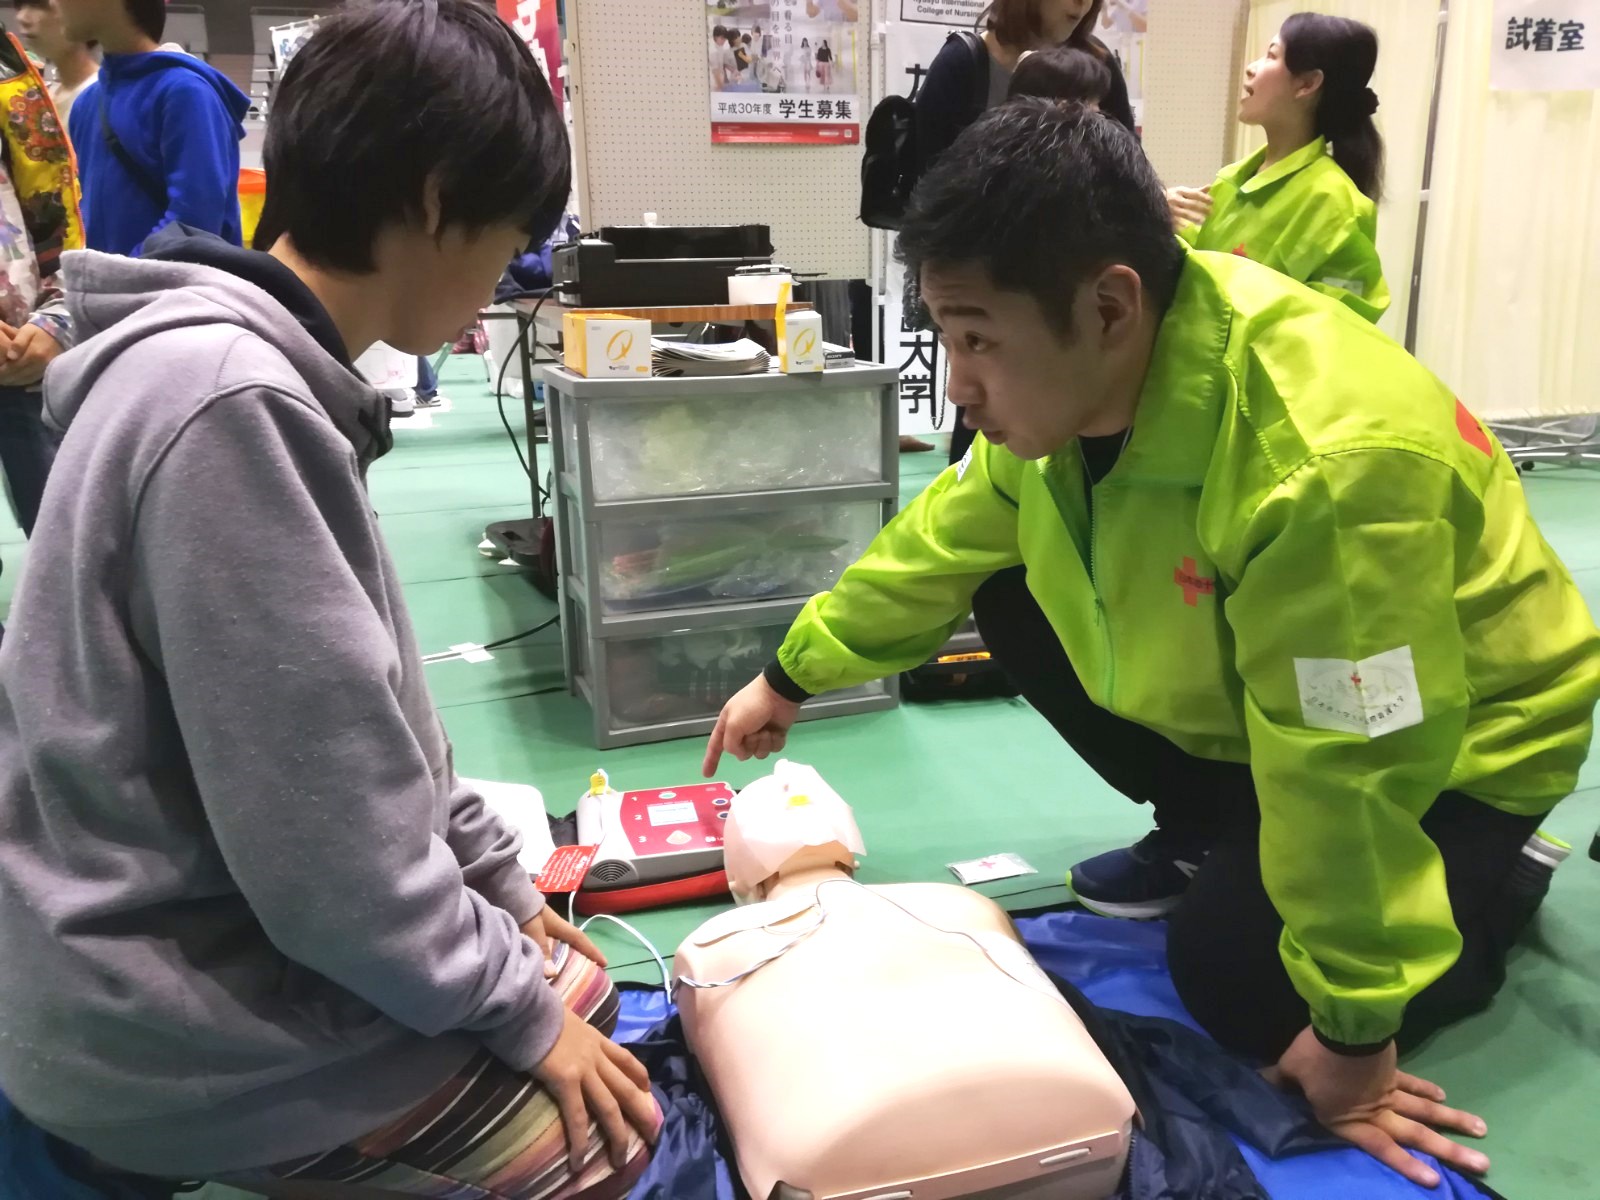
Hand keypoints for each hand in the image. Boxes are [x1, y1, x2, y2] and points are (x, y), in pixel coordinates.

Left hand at [0, 322, 62, 386]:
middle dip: (8, 379)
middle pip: (21, 376)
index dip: (3, 372)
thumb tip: (11, 357)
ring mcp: (48, 369)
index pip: (14, 367)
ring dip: (16, 383)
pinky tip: (26, 388)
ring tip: (7, 382)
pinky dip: (32, 386)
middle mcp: (42, 364)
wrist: (59, 332)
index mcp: (34, 354)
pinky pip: (40, 382)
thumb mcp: (26, 331)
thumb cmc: (38, 331)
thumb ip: (18, 343)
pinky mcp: (52, 371)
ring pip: (29, 380)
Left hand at [521, 905, 607, 978]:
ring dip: (560, 957)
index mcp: (557, 924)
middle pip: (569, 942)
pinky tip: (541, 964)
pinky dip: (545, 956)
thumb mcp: (533, 929)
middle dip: (579, 955)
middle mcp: (551, 925)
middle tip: (587, 971)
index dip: (592, 950)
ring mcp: (539, 926)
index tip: (605, 963)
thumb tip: (553, 974)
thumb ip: (542, 949)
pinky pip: (541, 946)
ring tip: (564, 973)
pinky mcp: (527, 928)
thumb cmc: (522, 908)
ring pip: (555, 944)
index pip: (579, 938)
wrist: (504, 892)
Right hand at [534, 1007, 657, 1169]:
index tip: (647, 1088)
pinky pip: (577, 1117)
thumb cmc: (537, 1009)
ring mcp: (584, 1068)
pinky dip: (580, 1141)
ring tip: (620, 1160)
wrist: (526, 1005)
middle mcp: (595, 1054)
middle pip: (626, 1087)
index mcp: (595, 1038)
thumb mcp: (565, 1017)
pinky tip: (579, 1161)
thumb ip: (570, 1030)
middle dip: (642, 1112)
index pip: (624, 1057)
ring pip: (610, 1107)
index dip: (639, 1074)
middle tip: (653, 1133)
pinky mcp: (566, 1080)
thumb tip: (562, 1035)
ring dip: (617, 1136)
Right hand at [703, 674, 800, 776]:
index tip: (707, 774)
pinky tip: (777, 732)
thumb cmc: (752, 706)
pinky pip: (773, 749)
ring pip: (759, 753)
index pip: (715, 746)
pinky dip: (776, 742)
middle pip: (741, 753)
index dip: (711, 760)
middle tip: (755, 731)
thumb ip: (730, 744)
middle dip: (749, 745)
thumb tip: (740, 754)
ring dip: (763, 743)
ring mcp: (760, 733)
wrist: (779, 694)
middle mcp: (742, 731)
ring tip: (767, 730)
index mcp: (728, 725)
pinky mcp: (775, 734)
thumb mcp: (733, 724)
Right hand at [1166, 185, 1212, 229]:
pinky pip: (1174, 221)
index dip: (1204, 198)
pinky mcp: (1166, 217)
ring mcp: (1170, 209)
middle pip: (1191, 204)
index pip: (1195, 194)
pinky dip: (1180, 225)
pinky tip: (1187, 228)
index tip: (1212, 202)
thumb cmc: (1171, 196)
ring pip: (1184, 213)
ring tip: (1203, 221)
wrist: (1151, 200)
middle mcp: (1176, 199)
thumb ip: (1196, 191)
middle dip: (1202, 209)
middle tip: (1211, 213)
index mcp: (1180, 191)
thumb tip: (1210, 187)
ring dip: (1194, 217)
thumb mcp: (1182, 191)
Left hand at [1268, 1026, 1489, 1188]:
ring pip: (1424, 1112)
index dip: (1406, 1165)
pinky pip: (1412, 1084)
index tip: (1433, 1181)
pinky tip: (1445, 1100)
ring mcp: (1387, 1089)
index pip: (1380, 1148)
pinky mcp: (1391, 1069)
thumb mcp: (1289, 1070)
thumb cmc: (1315, 1053)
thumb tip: (1262, 1081)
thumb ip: (1280, 1081)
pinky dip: (1428, 1092)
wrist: (1341, 1023)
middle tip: (1484, 1165)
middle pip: (1416, 1135)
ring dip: (1453, 1123)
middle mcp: (1375, 1110)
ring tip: (1483, 1135)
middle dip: (1449, 1151)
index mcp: (1348, 1118)